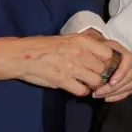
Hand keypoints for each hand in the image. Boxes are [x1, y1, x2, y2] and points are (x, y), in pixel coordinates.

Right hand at [0, 32, 114, 96]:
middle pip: (103, 69)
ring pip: (96, 81)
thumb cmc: (44, 47)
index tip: (100, 65)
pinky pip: (82, 91)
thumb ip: (84, 46)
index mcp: (82, 41)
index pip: (108, 54)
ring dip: (92, 84)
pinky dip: (81, 91)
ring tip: (85, 83)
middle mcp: (80, 53)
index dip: (106, 62)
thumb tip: (99, 55)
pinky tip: (76, 88)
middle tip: (92, 76)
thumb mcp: (68, 39)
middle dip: (99, 74)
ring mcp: (72, 67)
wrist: (23, 55)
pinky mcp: (63, 81)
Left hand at [82, 29, 131, 101]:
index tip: (111, 82)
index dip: (122, 72)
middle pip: (129, 76)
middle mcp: (126, 61)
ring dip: (114, 93)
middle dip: (114, 87)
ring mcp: (127, 72)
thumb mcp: (91, 48)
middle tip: (97, 92)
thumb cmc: (90, 50)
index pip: (128, 59)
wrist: (91, 52)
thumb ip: (95, 55)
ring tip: (99, 95)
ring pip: (129, 85)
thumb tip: (96, 69)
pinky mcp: (126, 81)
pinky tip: (106, 98)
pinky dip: (117, 96)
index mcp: (120, 51)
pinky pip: (128, 91)